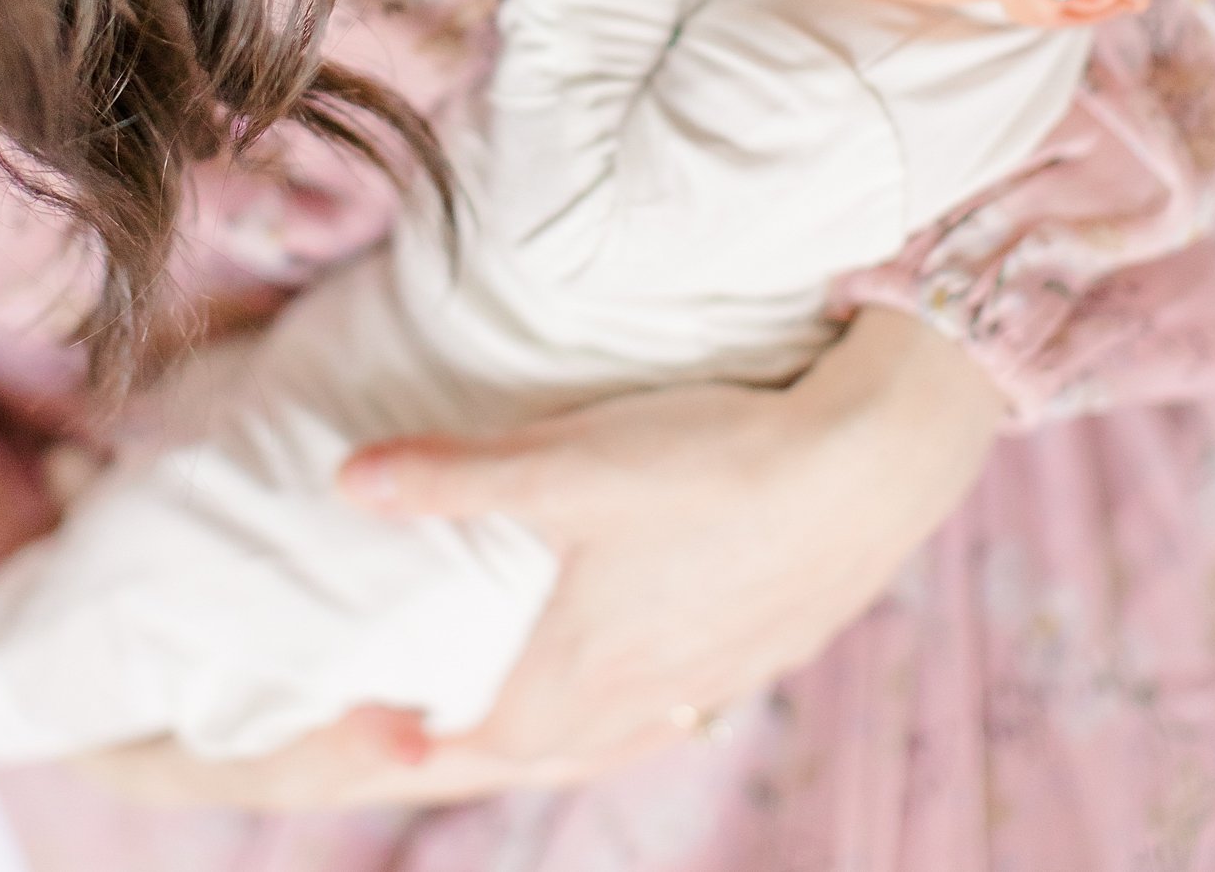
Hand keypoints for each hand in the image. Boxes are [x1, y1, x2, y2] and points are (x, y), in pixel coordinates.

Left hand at [77, 310, 1005, 807]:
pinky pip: (675, 710)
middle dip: (472, 753)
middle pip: (542, 753)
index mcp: (583, 673)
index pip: (476, 742)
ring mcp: (712, 679)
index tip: (365, 729)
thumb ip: (454, 476)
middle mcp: (644, 697)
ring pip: (614, 738)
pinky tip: (650, 682)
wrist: (867, 465)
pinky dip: (633, 713)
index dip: (410, 745)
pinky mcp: (765, 648)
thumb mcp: (565, 460)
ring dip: (556, 739)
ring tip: (524, 723)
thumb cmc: (712, 467)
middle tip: (418, 740)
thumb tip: (347, 483)